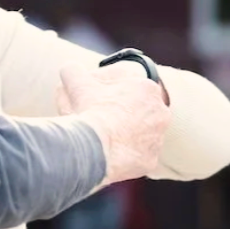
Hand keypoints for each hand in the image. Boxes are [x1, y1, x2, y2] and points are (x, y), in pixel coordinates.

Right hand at [57, 65, 170, 186]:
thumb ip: (74, 71)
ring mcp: (158, 138)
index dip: (111, 91)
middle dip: (122, 113)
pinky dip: (125, 155)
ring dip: (126, 133)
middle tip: (100, 117)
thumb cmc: (90, 111)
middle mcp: (160, 112)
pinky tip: (108, 153)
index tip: (97, 97)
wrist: (96, 147)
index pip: (131, 86)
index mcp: (147, 88)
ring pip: (141, 133)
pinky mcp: (150, 159)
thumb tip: (70, 69)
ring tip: (103, 137)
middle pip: (139, 110)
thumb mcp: (76, 83)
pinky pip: (138, 155)